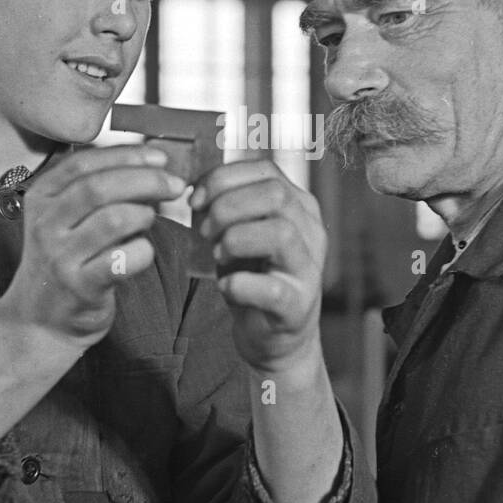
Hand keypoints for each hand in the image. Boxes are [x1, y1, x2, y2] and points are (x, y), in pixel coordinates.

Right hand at [0, 144, 185, 349]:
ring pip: (113, 220)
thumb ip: (97, 191)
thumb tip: (151, 165)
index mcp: (42, 198)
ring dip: (144, 215)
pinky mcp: (80, 287)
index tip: (159, 156)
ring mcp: (61, 257)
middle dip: (146, 180)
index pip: (83, 163)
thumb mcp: (65, 219)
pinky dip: (143, 251)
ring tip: (151, 220)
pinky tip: (144, 251)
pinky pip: (122, 260)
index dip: (127, 155)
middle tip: (174, 185)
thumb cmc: (65, 261)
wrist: (40, 319)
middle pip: (99, 188)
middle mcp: (46, 224)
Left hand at [191, 160, 325, 376]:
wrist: (273, 332)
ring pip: (281, 233)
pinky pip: (272, 288)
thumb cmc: (252, 273)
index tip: (194, 199)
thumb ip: (222, 206)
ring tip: (217, 255)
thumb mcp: (238, 231)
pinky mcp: (298, 306)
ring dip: (236, 240)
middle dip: (228, 207)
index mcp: (298, 205)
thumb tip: (191, 189)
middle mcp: (311, 231)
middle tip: (205, 231)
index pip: (266, 171)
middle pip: (276, 195)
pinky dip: (239, 285)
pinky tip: (225, 286)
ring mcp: (309, 269)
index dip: (223, 178)